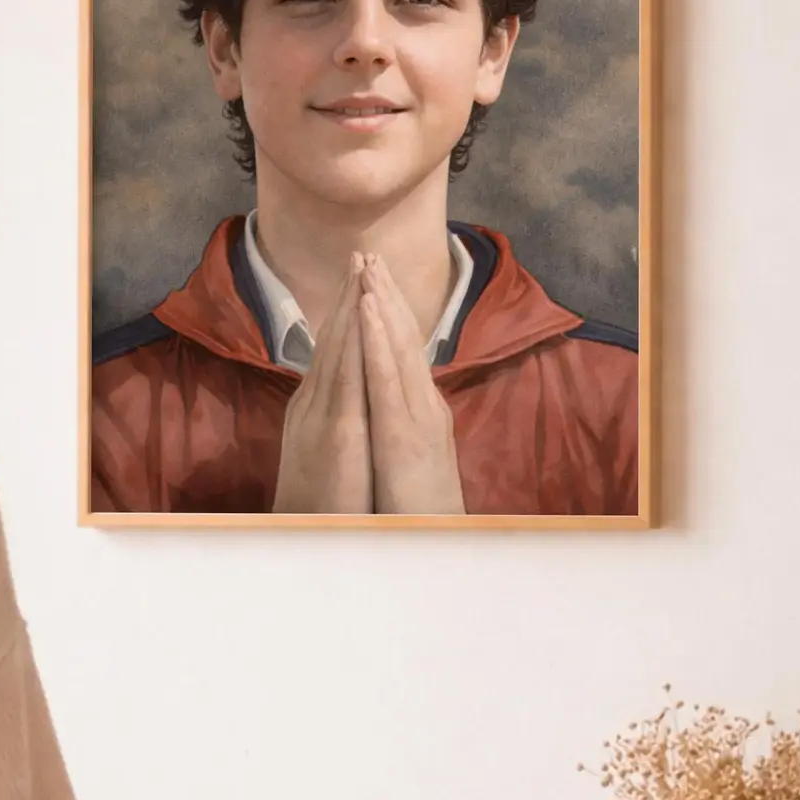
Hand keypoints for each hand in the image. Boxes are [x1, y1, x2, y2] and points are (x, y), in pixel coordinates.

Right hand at [271, 253, 371, 513]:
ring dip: (350, 308)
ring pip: (338, 350)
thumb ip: (329, 423)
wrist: (304, 542)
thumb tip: (340, 404)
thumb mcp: (323, 456)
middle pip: (333, 340)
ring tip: (361, 269)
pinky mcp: (338, 433)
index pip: (333, 351)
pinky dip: (355, 344)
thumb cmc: (319, 507)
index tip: (358, 278)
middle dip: (348, 296)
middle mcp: (313, 405)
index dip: (345, 312)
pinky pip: (348, 379)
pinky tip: (363, 318)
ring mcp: (322, 416)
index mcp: (315, 409)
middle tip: (359, 252)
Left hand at [360, 254, 465, 515]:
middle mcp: (422, 406)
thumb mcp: (406, 461)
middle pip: (403, 340)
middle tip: (369, 253)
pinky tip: (366, 312)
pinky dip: (376, 341)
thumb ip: (400, 429)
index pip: (402, 352)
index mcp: (420, 410)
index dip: (388, 314)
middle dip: (384, 295)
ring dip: (383, 305)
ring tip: (368, 267)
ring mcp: (416, 417)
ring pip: (397, 349)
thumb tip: (387, 410)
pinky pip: (386, 379)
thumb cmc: (415, 511)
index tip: (372, 278)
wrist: (434, 547)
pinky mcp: (403, 434)